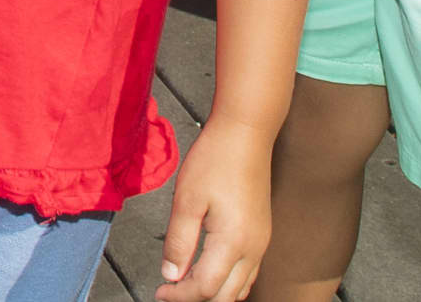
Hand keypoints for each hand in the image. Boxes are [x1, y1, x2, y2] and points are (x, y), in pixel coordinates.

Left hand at [155, 116, 275, 301]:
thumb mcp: (187, 200)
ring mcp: (261, 243)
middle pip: (226, 296)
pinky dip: (229, 282)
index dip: (179, 296)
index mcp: (233, 242)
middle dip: (196, 298)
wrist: (246, 134)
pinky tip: (210, 273)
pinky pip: (248, 273)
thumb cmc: (214, 161)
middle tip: (169, 292)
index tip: (158, 292)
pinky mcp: (262, 234)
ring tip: (186, 285)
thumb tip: (170, 276)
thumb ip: (179, 243)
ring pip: (241, 288)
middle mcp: (254, 249)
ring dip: (214, 293)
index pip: (206, 288)